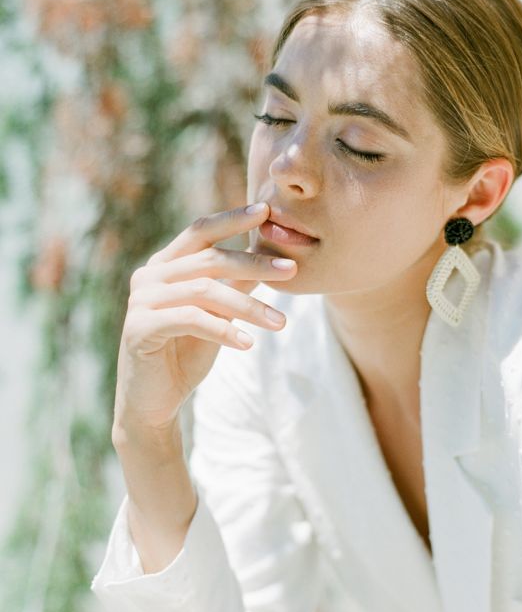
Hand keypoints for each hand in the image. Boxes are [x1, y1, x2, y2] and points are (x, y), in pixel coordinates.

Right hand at [112, 201, 296, 438]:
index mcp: (165, 264)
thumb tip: (272, 257)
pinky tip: (248, 343)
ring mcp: (141, 301)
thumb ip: (235, 285)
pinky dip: (223, 330)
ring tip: (281, 323)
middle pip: (210, 259)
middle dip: (255, 264)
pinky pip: (191, 319)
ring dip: (248, 307)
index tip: (265, 210)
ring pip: (205, 290)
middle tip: (292, 271)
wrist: (153, 401)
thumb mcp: (218, 314)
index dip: (232, 218)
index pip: (201, 231)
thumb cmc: (186, 353)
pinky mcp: (140, 328)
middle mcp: (149, 276)